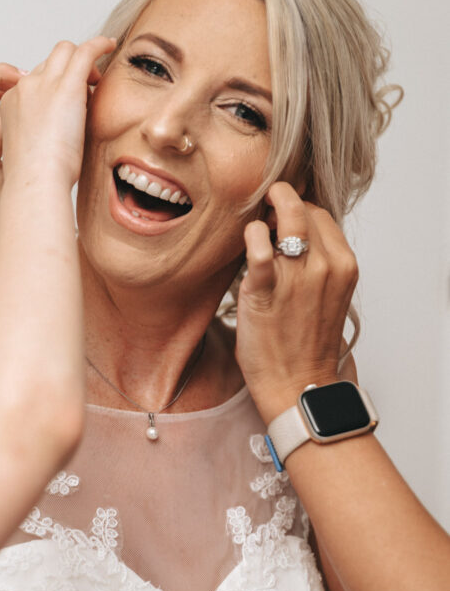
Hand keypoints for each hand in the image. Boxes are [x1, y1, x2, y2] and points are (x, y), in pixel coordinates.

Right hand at [0, 36, 115, 188]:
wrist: (35, 181)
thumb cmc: (37, 179)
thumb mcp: (33, 152)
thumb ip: (43, 135)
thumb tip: (64, 133)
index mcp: (12, 103)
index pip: (36, 80)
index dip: (56, 84)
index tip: (70, 99)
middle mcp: (25, 88)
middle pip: (49, 62)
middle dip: (68, 67)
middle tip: (88, 84)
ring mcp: (44, 84)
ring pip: (65, 51)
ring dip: (83, 58)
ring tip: (98, 76)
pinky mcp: (66, 86)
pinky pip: (85, 52)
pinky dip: (98, 45)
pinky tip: (110, 45)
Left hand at [236, 181, 357, 423]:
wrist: (298, 385)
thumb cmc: (306, 344)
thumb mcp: (327, 295)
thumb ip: (317, 263)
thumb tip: (289, 235)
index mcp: (344, 265)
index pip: (320, 214)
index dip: (297, 210)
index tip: (279, 219)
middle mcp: (326, 266)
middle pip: (303, 209)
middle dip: (279, 204)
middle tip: (262, 216)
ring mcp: (298, 277)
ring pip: (284, 217)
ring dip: (264, 215)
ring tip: (253, 228)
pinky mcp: (267, 290)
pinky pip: (258, 245)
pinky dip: (250, 235)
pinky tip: (247, 243)